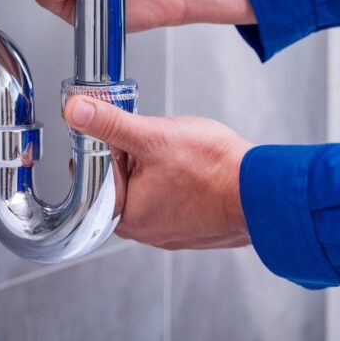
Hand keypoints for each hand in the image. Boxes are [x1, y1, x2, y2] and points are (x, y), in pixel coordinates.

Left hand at [63, 95, 253, 249]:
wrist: (263, 191)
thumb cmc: (213, 170)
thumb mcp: (152, 136)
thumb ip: (109, 123)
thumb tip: (76, 110)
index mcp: (126, 216)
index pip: (95, 175)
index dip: (104, 145)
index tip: (118, 128)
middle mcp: (146, 230)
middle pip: (122, 180)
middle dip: (134, 153)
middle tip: (154, 137)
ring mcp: (171, 230)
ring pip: (149, 185)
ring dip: (157, 163)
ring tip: (178, 151)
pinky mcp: (193, 224)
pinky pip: (174, 195)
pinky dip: (179, 177)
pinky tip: (193, 165)